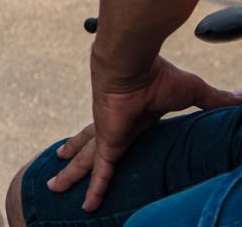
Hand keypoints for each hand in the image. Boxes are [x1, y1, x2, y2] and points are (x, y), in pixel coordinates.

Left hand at [46, 56, 241, 210]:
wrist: (131, 63)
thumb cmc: (158, 73)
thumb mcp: (193, 93)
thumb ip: (215, 101)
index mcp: (134, 119)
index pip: (120, 137)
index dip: (109, 145)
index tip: (102, 151)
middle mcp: (116, 128)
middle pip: (91, 150)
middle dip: (76, 161)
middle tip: (60, 174)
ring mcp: (109, 135)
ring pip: (85, 161)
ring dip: (71, 175)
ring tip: (53, 187)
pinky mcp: (108, 142)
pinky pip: (102, 173)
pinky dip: (96, 189)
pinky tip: (87, 205)